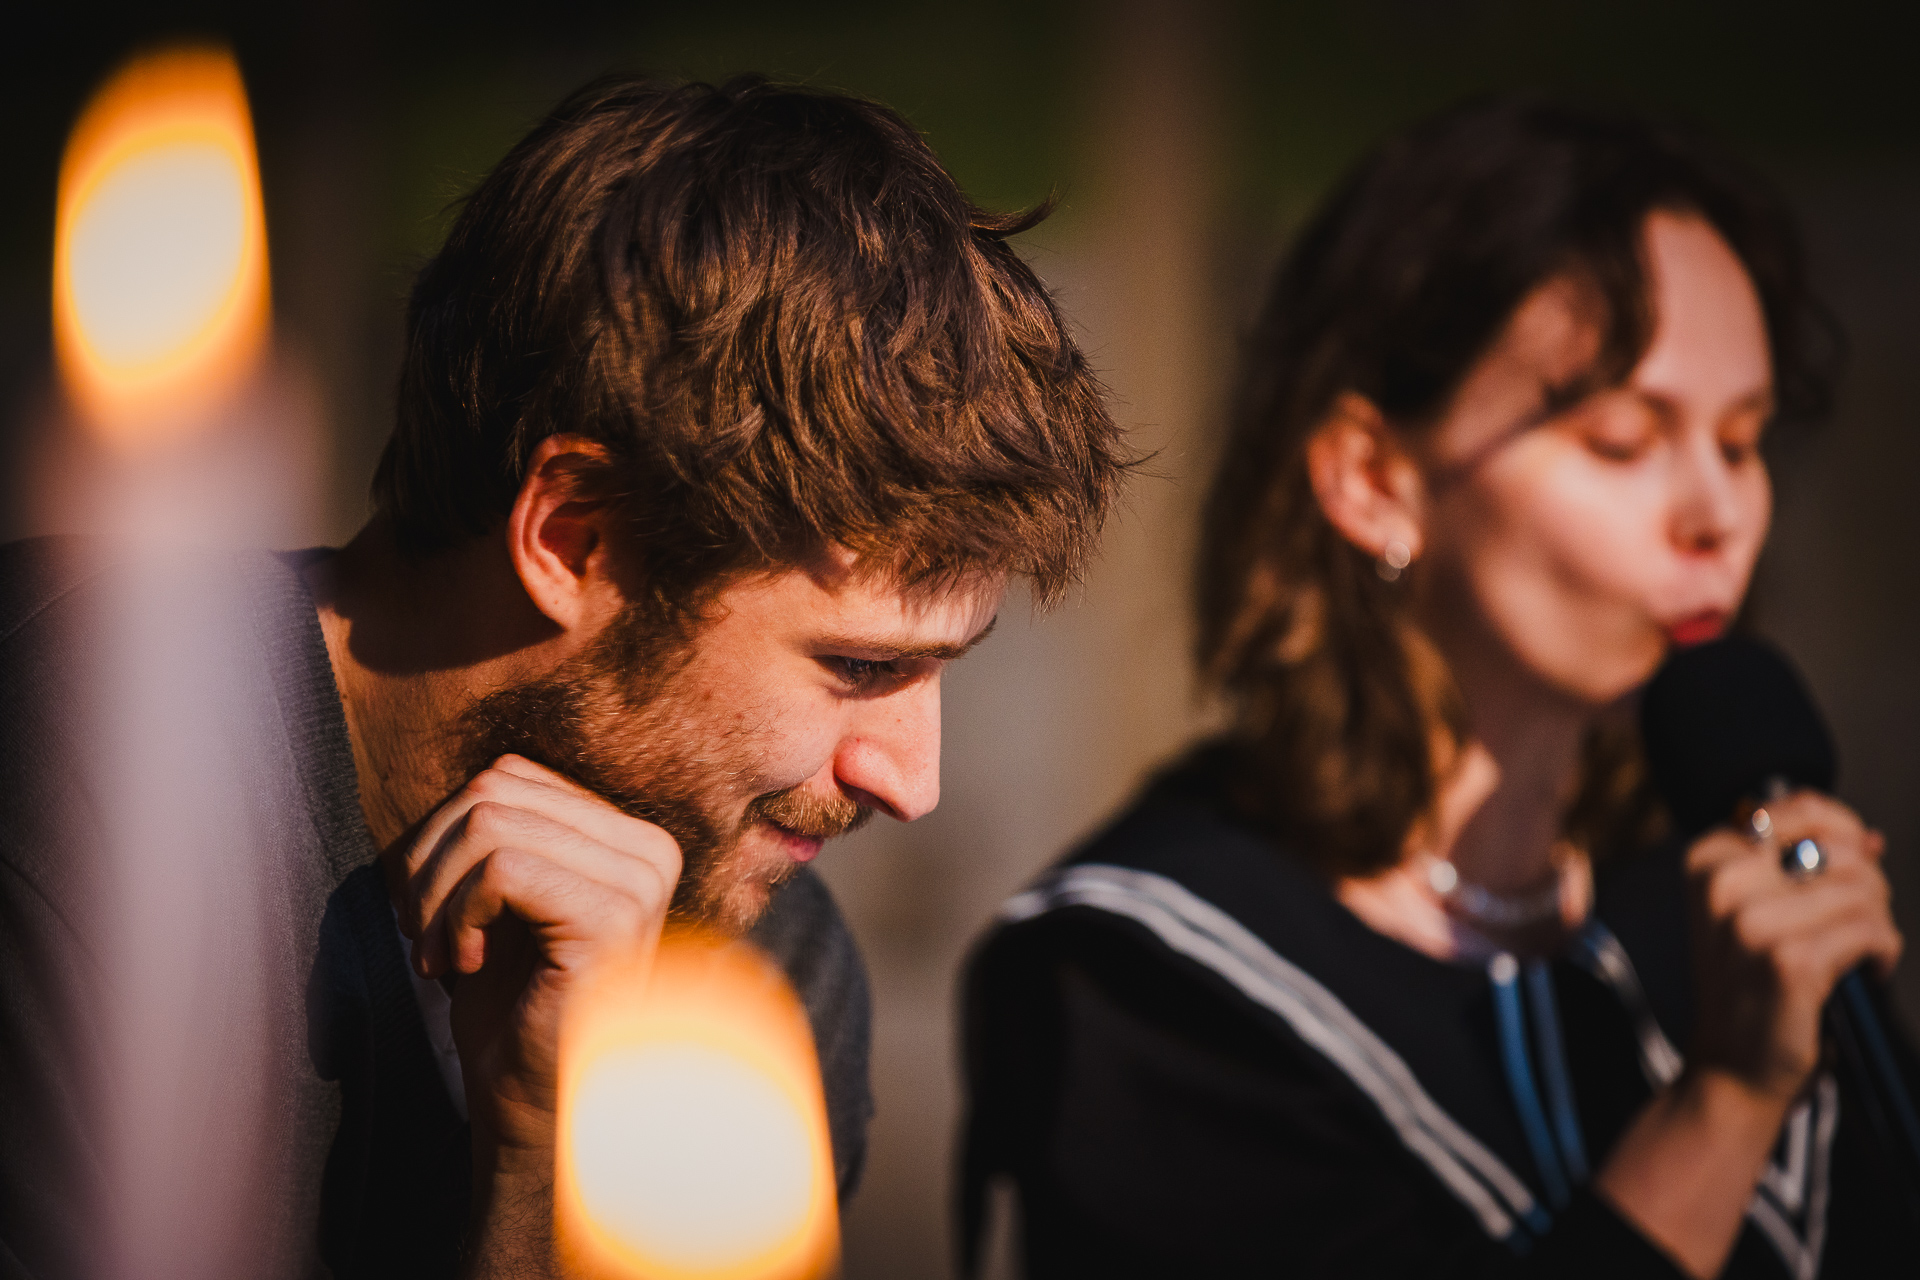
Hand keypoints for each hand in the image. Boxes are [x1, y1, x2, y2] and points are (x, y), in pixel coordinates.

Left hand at [396, 755, 681, 1273]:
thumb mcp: (503, 902)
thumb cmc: (512, 1009)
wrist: (535, 1106)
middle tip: (421, 933)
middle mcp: (650, 848)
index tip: (430, 909)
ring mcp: (640, 881)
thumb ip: (499, 833)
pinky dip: (456, 916)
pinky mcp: (614, 918)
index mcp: (629, 836)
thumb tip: (455, 784)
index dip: (443, 834)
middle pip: (494, 789)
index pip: (508, 775)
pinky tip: (462, 966)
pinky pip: (502, 868)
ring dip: (436, 893)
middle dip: (429, 860)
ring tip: (438, 954)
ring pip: (490, 823)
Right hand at [1686, 790, 1900, 1102]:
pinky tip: (1868, 970)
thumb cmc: (1747, 987)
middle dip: (1867, 882)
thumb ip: (1800, 864)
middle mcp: (1723, 883)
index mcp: (1708, 859)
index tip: (1852, 864)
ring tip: (1861, 948)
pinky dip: (1885, 952)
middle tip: (1857, 920)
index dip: (1845, 830)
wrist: (1729, 1065)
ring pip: (1863, 888)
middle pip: (1840, 847)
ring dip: (1878, 921)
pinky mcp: (1789, 960)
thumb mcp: (1751, 909)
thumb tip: (1872, 837)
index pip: (1800, 808)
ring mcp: (1753, 922)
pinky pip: (1873, 931)